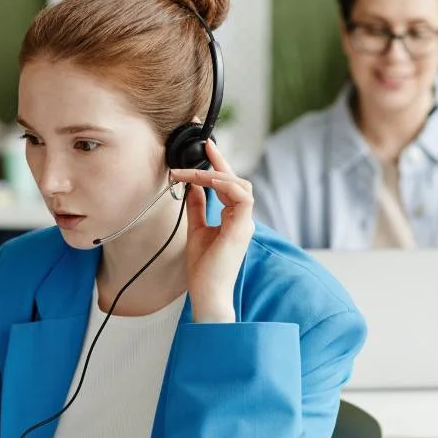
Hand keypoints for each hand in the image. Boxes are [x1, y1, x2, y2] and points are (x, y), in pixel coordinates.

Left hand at [168, 140, 254, 322]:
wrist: (207, 294)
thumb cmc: (204, 269)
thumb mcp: (197, 230)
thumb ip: (197, 207)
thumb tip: (191, 186)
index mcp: (234, 219)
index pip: (229, 185)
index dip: (218, 164)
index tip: (206, 146)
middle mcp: (243, 219)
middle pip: (237, 180)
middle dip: (220, 161)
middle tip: (203, 144)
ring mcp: (245, 223)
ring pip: (241, 184)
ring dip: (215, 174)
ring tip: (191, 172)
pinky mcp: (242, 228)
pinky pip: (242, 196)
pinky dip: (224, 185)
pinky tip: (204, 181)